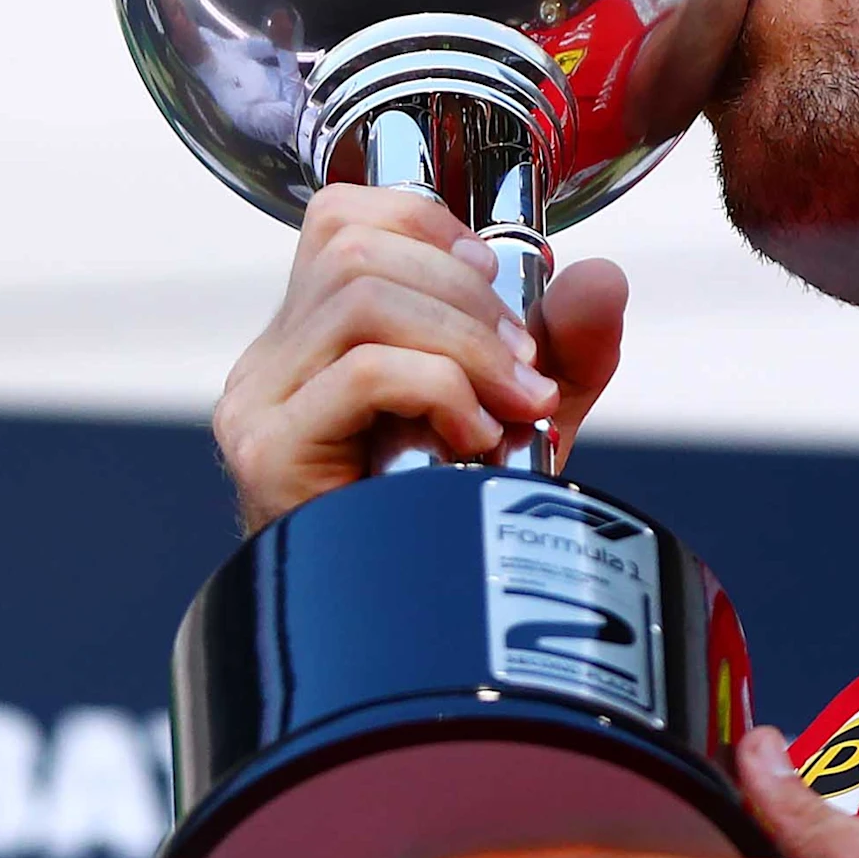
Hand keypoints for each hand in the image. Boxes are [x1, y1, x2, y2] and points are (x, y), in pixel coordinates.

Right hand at [213, 185, 629, 529]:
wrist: (418, 640)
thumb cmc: (454, 526)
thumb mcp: (525, 415)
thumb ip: (564, 346)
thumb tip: (599, 278)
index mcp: (313, 339)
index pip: (341, 217)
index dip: (429, 224)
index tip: (497, 285)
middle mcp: (271, 363)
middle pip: (355, 249)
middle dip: (466, 296)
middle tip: (525, 369)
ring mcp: (259, 405)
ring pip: (361, 298)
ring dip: (464, 344)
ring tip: (510, 409)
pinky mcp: (269, 451)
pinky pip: (365, 371)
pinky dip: (441, 389)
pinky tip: (473, 442)